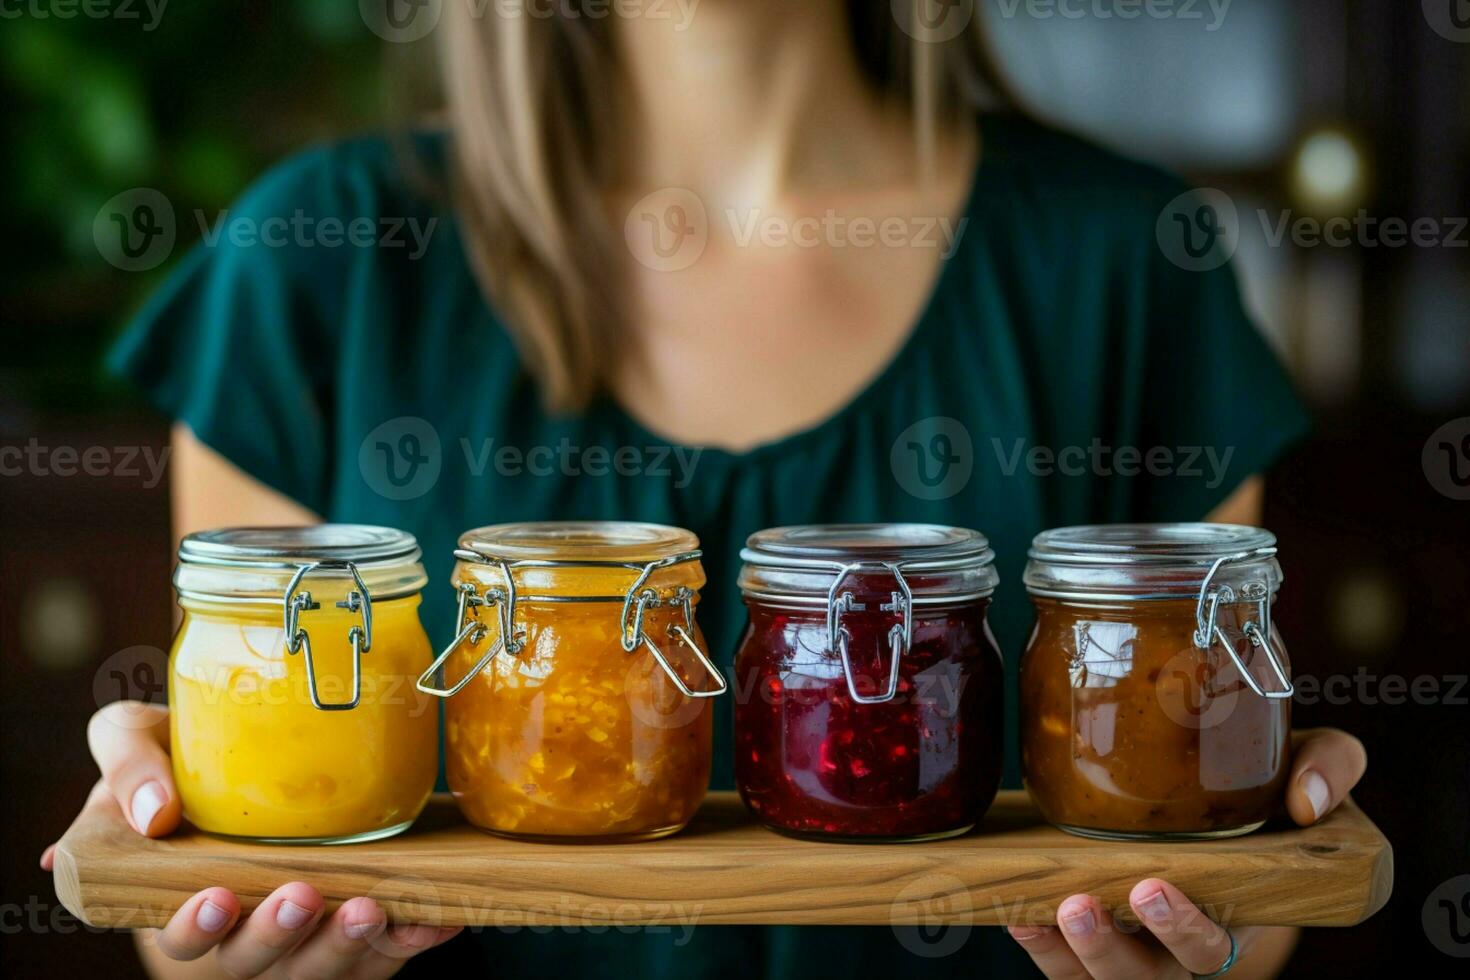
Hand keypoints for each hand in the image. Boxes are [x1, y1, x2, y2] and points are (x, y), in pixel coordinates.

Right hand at [41, 701, 459, 977]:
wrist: (251, 756)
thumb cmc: (179, 758)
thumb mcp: (135, 742)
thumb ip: (130, 765)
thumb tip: (151, 812)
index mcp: (185, 896)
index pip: (184, 936)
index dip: (195, 928)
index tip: (214, 898)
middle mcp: (245, 928)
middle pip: (257, 959)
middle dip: (280, 935)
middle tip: (303, 897)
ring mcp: (306, 933)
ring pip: (324, 963)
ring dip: (347, 943)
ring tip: (371, 909)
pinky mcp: (360, 925)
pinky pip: (387, 947)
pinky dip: (413, 935)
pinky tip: (439, 918)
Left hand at [1008, 728, 1366, 977]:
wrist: (1224, 797)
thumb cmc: (1268, 789)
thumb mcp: (1310, 763)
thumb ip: (1330, 766)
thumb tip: (1308, 796)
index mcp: (1234, 912)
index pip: (1212, 946)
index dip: (1184, 929)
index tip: (1155, 888)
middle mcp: (1177, 942)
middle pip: (1147, 975)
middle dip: (1112, 950)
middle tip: (1085, 905)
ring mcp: (1132, 944)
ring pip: (1098, 976)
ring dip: (1067, 953)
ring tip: (1046, 909)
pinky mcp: (1087, 933)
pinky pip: (1061, 962)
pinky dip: (1037, 943)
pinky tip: (1017, 912)